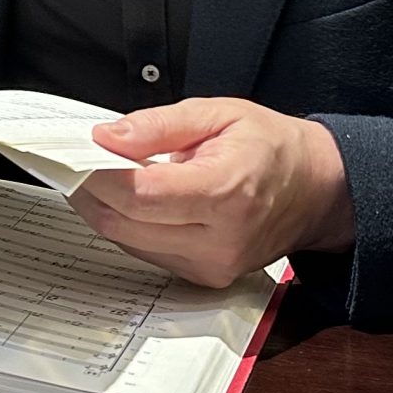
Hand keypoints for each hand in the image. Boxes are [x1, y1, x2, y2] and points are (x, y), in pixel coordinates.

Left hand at [68, 98, 354, 287]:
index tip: (74, 154)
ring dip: (106, 211)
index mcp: (225, 194)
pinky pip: (148, 254)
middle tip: (74, 163)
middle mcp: (220, 240)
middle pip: (125, 225)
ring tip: (100, 177)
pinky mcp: (207, 277)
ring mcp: (214, 266)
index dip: (97, 176)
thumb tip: (106, 137)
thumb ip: (158, 125)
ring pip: (129, 243)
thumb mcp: (218, 114)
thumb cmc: (272, 147)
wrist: (318, 189)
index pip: (140, 195)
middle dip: (90, 193)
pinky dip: (130, 226)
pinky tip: (130, 200)